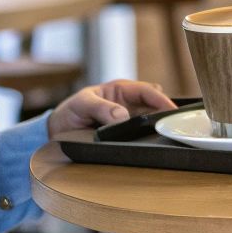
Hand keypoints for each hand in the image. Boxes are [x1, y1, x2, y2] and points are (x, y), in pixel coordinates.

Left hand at [47, 79, 177, 136]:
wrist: (56, 131)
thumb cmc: (69, 112)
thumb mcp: (81, 104)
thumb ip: (100, 108)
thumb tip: (123, 116)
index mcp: (121, 90)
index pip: (147, 91)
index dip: (161, 100)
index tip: (172, 111)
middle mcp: (128, 104)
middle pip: (154, 106)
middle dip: (165, 113)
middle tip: (174, 125)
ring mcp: (128, 119)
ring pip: (151, 120)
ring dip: (158, 126)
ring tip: (169, 134)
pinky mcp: (125, 135)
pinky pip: (142, 134)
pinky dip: (149, 137)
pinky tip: (155, 142)